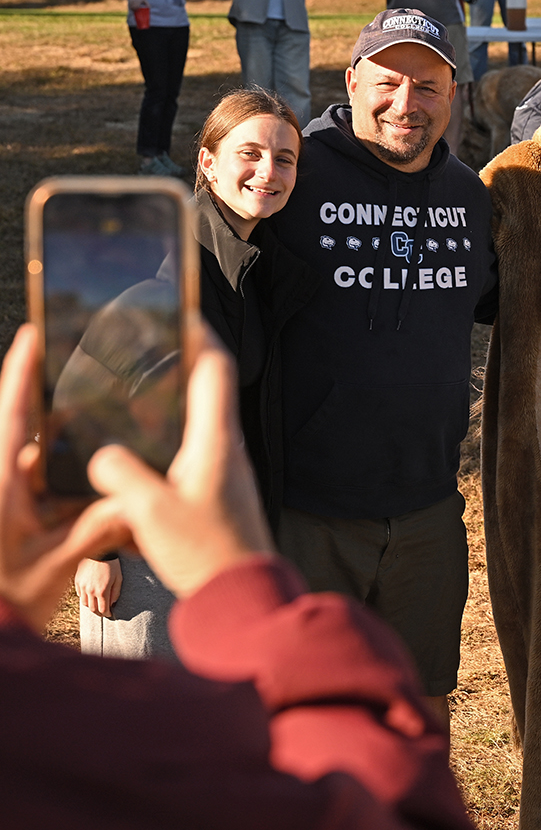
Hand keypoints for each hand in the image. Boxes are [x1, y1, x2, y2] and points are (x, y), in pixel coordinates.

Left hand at [0, 326, 122, 632]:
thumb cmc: (4, 600)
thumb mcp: (56, 564)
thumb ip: (97, 526)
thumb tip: (134, 499)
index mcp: (0, 485)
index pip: (10, 413)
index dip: (21, 371)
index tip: (34, 332)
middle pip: (24, 429)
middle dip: (50, 401)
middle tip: (80, 370)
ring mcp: (3, 501)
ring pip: (33, 460)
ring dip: (62, 447)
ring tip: (99, 424)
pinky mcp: (9, 519)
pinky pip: (38, 487)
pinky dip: (61, 480)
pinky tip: (94, 480)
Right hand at [74, 557, 122, 616]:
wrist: (99, 552)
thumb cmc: (112, 564)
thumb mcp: (118, 578)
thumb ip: (116, 592)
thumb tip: (112, 603)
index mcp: (102, 591)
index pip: (103, 609)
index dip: (107, 613)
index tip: (109, 614)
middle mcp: (90, 591)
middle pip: (93, 609)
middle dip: (99, 613)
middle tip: (103, 613)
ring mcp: (82, 587)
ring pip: (85, 603)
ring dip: (91, 606)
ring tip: (96, 605)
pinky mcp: (77, 581)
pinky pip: (79, 594)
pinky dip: (84, 598)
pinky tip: (89, 596)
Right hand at [84, 329, 272, 600]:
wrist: (241, 596)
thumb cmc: (206, 554)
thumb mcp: (150, 513)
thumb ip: (122, 475)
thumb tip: (102, 455)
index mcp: (217, 441)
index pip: (215, 370)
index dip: (199, 335)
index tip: (180, 311)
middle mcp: (228, 448)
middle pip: (208, 388)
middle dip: (181, 361)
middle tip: (148, 344)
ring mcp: (226, 470)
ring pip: (200, 419)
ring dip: (175, 399)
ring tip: (135, 390)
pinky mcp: (218, 492)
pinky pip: (193, 449)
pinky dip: (170, 435)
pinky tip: (141, 447)